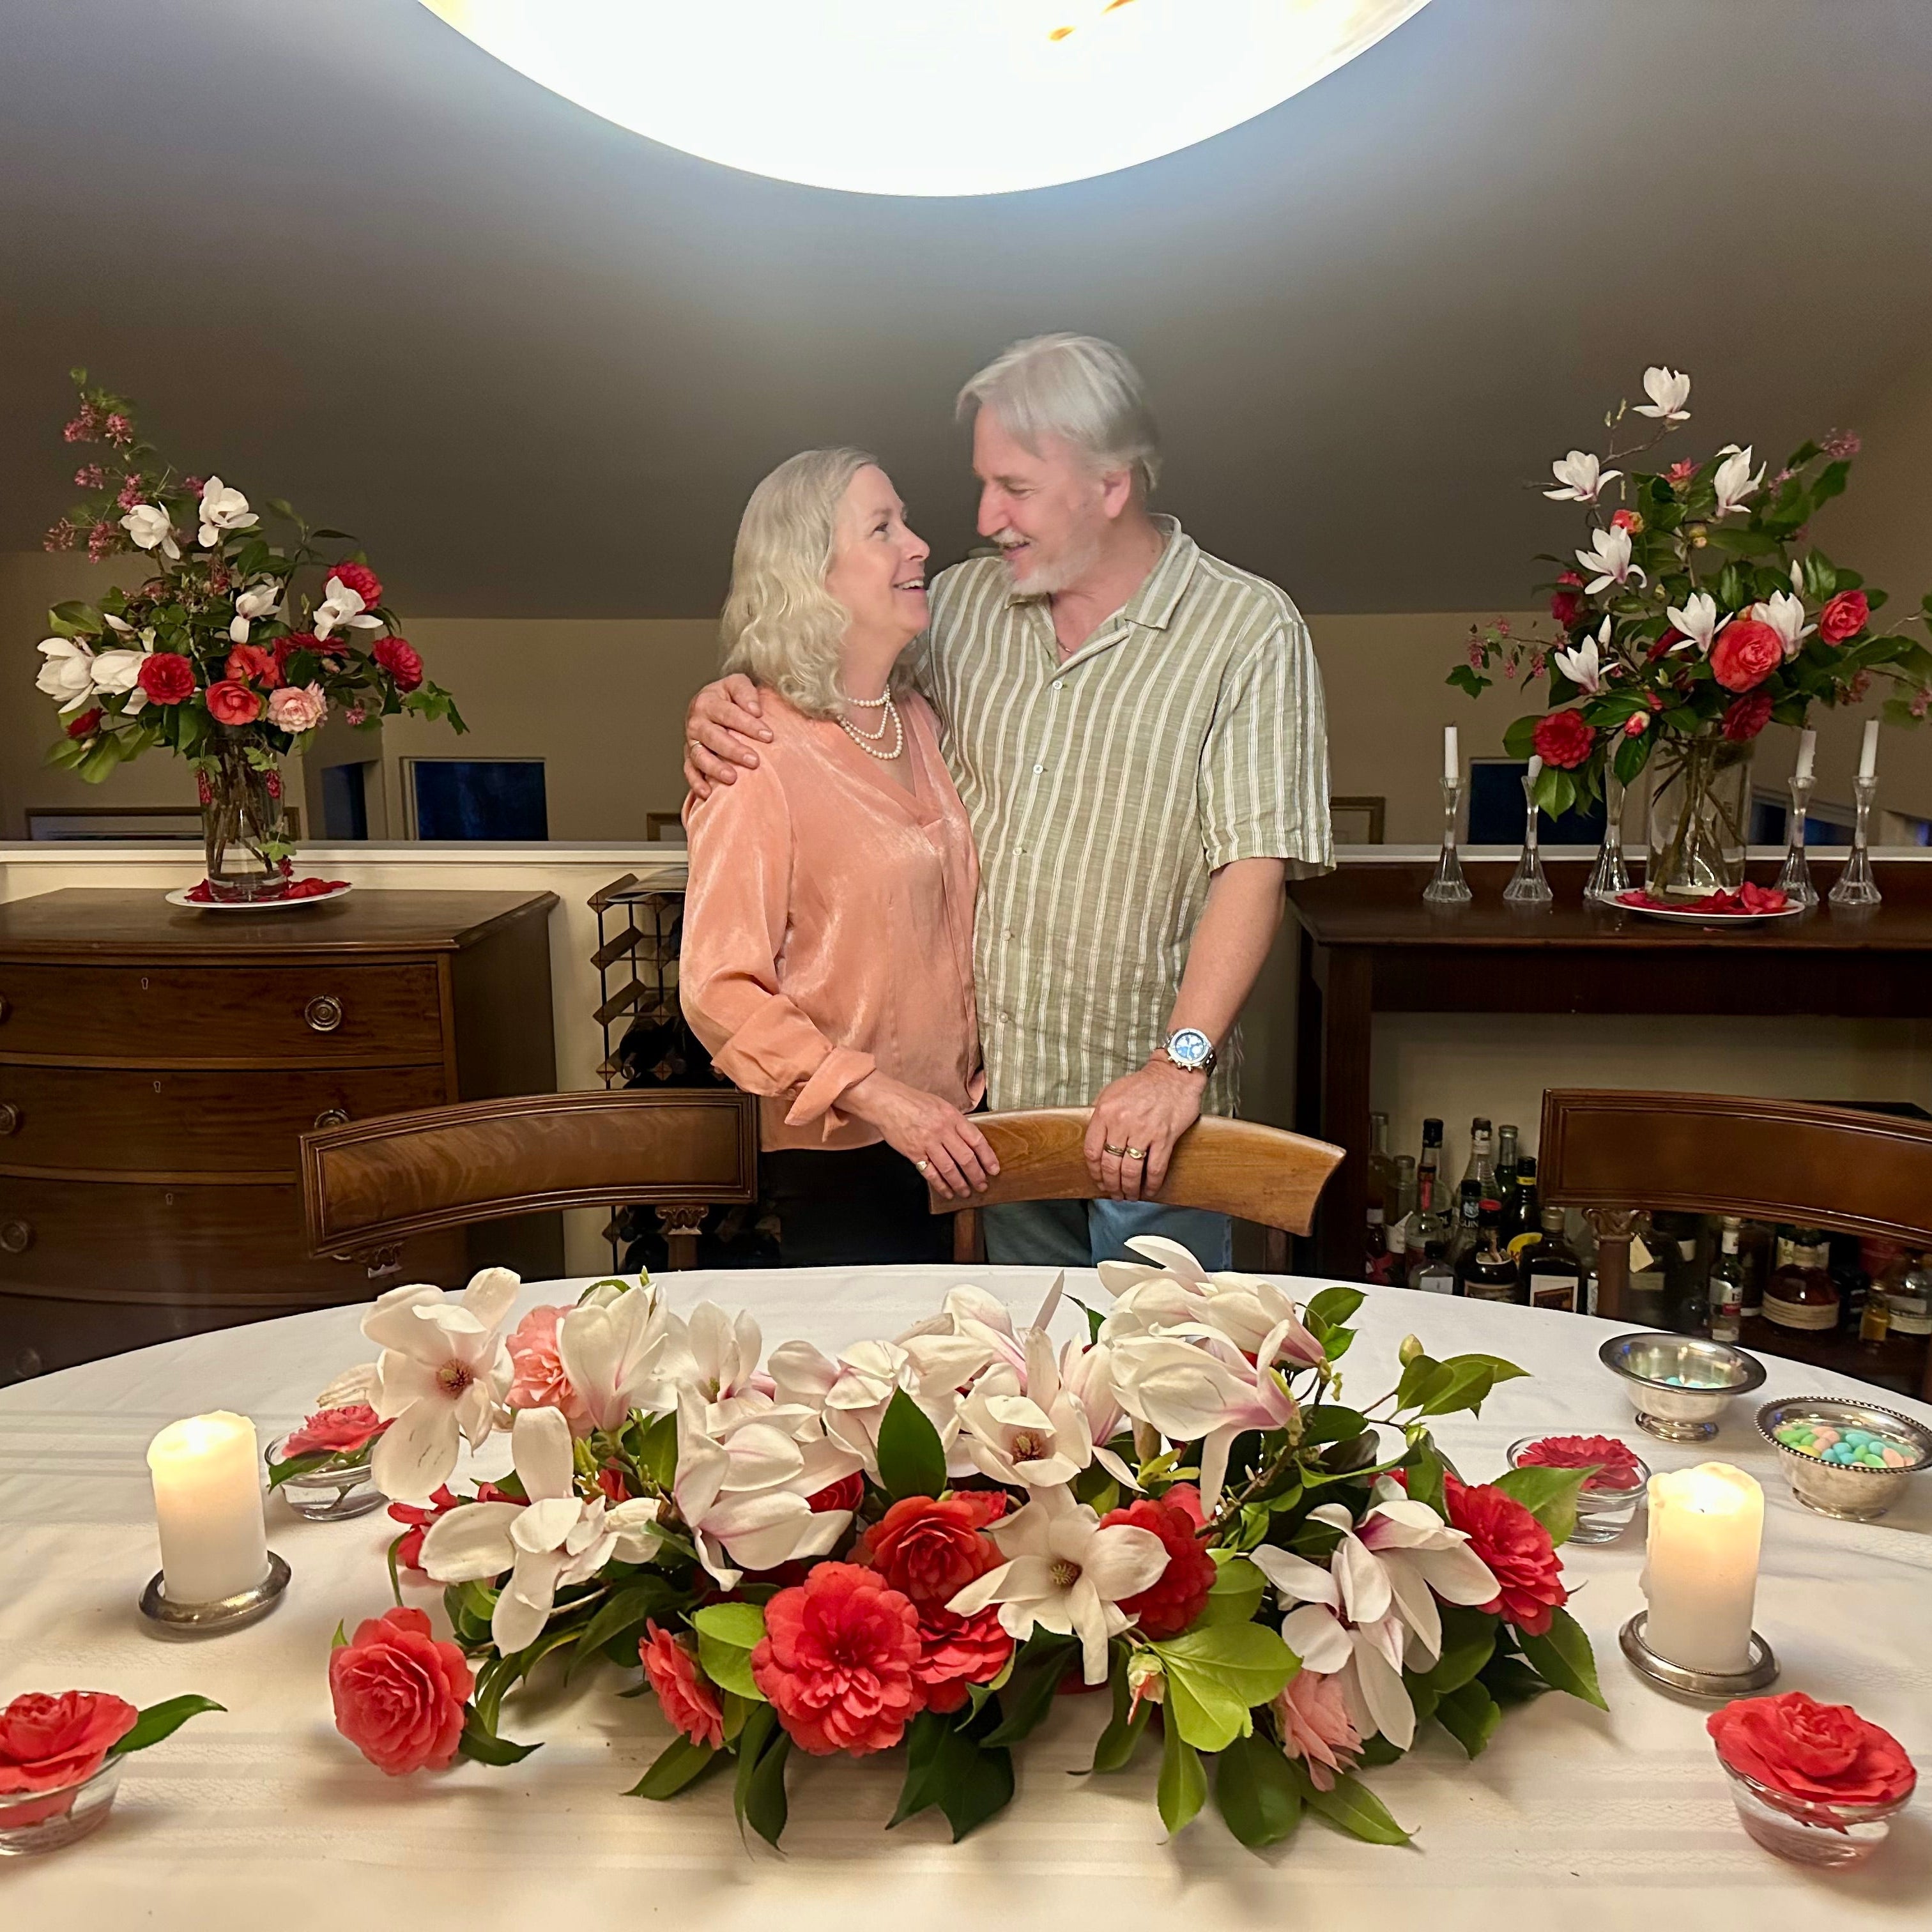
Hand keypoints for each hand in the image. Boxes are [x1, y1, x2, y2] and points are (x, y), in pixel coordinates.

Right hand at [683, 674, 771, 798]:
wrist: (710, 703)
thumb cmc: (728, 696)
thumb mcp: (737, 683)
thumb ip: (746, 691)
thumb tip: (755, 710)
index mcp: (707, 702)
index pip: (728, 714)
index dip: (748, 725)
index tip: (768, 736)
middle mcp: (696, 722)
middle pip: (713, 737)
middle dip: (733, 750)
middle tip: (754, 761)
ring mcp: (691, 741)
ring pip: (699, 756)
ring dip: (715, 768)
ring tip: (732, 778)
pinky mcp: (689, 756)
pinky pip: (689, 771)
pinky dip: (696, 782)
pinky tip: (708, 793)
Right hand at [842, 1074, 1000, 1200]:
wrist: (887, 1102)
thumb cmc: (913, 1101)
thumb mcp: (941, 1105)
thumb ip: (955, 1122)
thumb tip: (969, 1140)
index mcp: (952, 1117)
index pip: (976, 1140)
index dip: (988, 1157)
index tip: (994, 1168)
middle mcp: (942, 1130)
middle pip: (966, 1158)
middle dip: (977, 1175)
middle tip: (983, 1185)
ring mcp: (927, 1143)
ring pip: (950, 1169)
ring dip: (960, 1183)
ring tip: (966, 1192)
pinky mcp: (914, 1153)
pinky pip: (931, 1173)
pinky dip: (941, 1185)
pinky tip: (947, 1192)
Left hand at [1084, 1059, 1204, 1200]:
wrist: (1175, 1075)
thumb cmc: (1143, 1084)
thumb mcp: (1112, 1092)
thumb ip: (1101, 1116)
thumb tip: (1096, 1141)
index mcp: (1105, 1112)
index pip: (1092, 1151)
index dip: (1094, 1172)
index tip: (1099, 1181)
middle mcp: (1122, 1123)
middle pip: (1110, 1165)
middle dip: (1111, 1185)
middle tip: (1115, 1194)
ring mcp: (1144, 1131)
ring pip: (1130, 1171)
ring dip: (1129, 1189)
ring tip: (1130, 1196)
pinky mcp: (1164, 1137)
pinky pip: (1155, 1168)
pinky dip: (1151, 1184)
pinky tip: (1149, 1191)